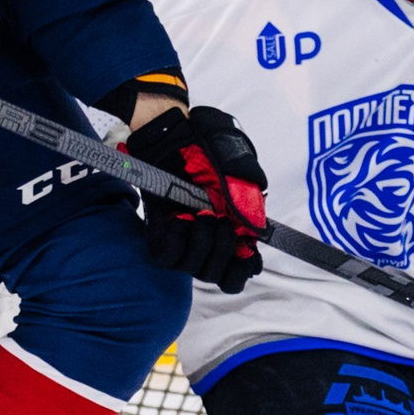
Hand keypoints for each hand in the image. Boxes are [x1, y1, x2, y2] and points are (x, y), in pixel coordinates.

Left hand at [124, 105, 267, 291]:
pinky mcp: (159, 236)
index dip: (241, 270)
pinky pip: (167, 258)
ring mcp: (183, 242)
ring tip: (201, 215)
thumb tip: (254, 231)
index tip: (246, 252)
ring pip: (194, 270)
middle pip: (217, 277)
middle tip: (222, 221)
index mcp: (231, 235)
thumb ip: (251, 204)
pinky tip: (180, 219)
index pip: (236, 276)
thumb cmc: (210, 152)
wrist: (178, 137)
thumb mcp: (241, 174)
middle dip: (223, 250)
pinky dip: (177, 240)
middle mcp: (207, 243)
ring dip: (202, 243)